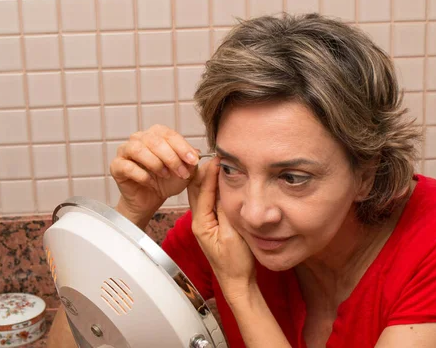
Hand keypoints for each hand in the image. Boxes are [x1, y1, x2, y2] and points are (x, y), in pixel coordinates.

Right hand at [110, 124, 199, 222]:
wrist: (151, 199)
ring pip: (138, 149)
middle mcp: (138, 138)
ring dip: (156, 163)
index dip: (182, 147)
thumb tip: (196, 152)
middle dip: (171, 157)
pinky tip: (151, 183)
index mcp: (155, 134)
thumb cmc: (167, 182)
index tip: (194, 160)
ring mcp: (124, 151)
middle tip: (182, 172)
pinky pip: (127, 167)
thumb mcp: (185, 172)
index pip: (168, 134)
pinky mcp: (116, 166)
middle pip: (154, 140)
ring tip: (166, 175)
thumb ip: (191, 161)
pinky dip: (142, 175)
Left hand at [188, 157, 255, 300]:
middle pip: (198, 189)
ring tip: (219, 163)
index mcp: (201, 223)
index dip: (211, 172)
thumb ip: (227, 211)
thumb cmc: (236, 264)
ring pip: (204, 194)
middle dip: (206, 170)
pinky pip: (211, 202)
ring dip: (209, 178)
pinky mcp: (213, 225)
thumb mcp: (233, 235)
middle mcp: (200, 221)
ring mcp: (206, 223)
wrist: (237, 282)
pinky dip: (215, 189)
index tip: (218, 157)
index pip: (204, 190)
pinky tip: (223, 182)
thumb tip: (225, 187)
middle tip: (217, 154)